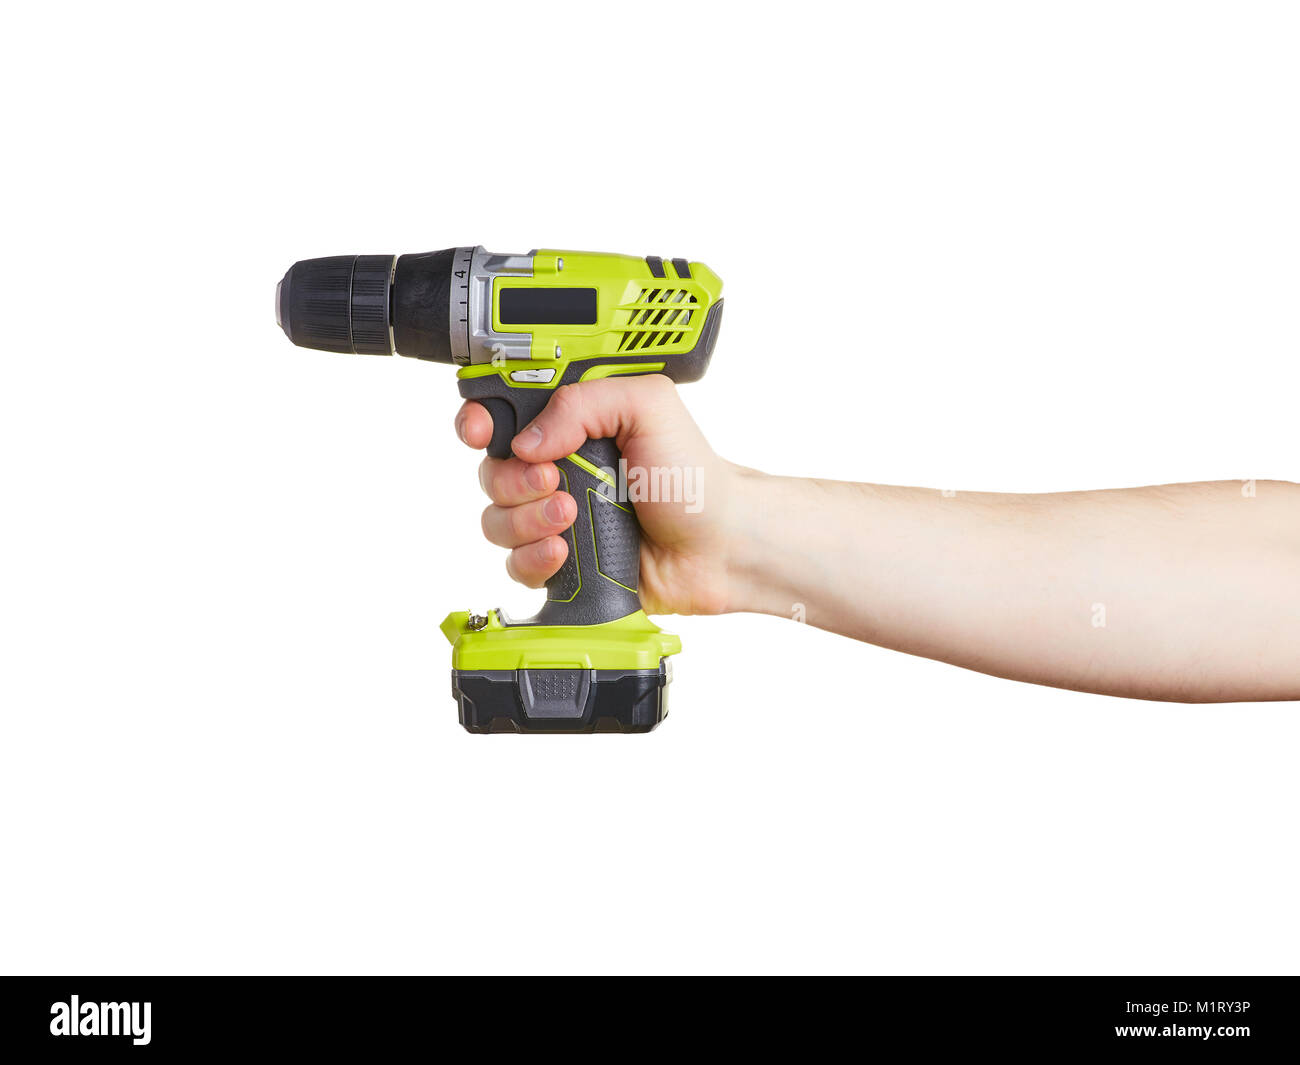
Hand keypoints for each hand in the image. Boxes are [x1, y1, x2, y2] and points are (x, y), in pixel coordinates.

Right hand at [455, 375, 738, 615]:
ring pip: (496, 519)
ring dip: (526, 520)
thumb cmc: (692, 476)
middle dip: (514, 478)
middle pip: (491, 471)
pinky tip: (565, 553)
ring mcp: (554, 517)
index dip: (479, 420)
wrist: (719, 545)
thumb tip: (527, 439)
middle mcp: (556, 467)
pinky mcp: (560, 563)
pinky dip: (533, 559)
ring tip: (572, 518)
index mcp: (570, 423)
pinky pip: (515, 564)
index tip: (481, 431)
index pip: (500, 413)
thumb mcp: (648, 408)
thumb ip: (585, 402)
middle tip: (557, 480)